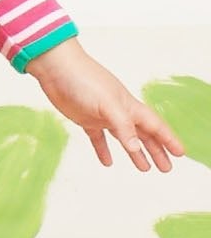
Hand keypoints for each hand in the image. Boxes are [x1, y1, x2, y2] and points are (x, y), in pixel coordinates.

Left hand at [26, 40, 184, 171]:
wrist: (56, 69)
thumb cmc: (84, 80)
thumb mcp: (107, 104)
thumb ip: (123, 126)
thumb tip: (136, 148)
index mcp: (129, 106)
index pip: (155, 126)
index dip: (168, 139)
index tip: (180, 153)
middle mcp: (119, 112)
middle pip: (143, 134)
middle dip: (156, 150)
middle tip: (166, 168)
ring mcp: (103, 116)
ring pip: (124, 138)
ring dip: (135, 152)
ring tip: (145, 168)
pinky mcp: (85, 119)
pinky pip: (98, 138)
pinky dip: (104, 150)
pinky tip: (107, 162)